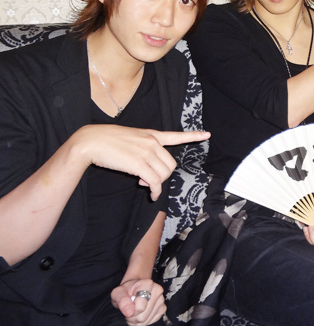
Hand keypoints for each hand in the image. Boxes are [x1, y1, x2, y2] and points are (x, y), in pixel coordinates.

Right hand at [70, 126, 210, 200]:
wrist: (90, 141)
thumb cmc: (106, 140)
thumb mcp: (129, 138)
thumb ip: (142, 148)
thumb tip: (146, 168)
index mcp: (150, 134)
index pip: (175, 135)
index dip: (193, 136)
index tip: (207, 134)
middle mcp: (152, 142)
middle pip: (171, 165)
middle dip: (163, 176)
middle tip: (148, 180)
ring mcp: (146, 152)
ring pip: (164, 174)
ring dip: (156, 183)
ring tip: (143, 183)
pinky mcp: (139, 164)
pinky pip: (155, 182)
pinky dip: (155, 191)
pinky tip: (150, 194)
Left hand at [111, 278, 165, 324]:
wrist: (134, 289)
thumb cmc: (126, 291)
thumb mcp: (118, 293)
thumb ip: (122, 300)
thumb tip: (129, 312)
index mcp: (147, 284)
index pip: (140, 308)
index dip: (130, 311)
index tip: (128, 305)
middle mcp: (157, 291)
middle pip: (142, 317)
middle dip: (133, 317)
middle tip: (130, 310)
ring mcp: (161, 300)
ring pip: (146, 321)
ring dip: (137, 321)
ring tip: (134, 311)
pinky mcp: (162, 308)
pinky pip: (151, 322)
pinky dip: (144, 321)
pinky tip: (141, 313)